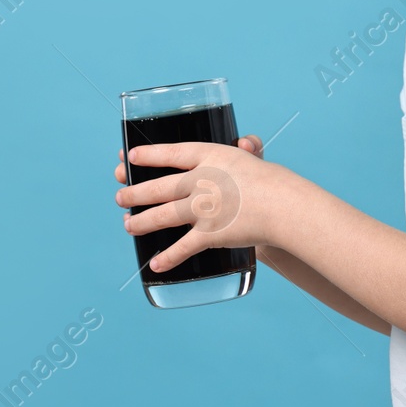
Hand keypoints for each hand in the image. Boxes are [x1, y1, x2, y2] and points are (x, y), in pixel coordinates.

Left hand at [113, 135, 289, 272]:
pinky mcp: (209, 233)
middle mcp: (200, 181)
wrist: (284, 207)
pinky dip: (168, 258)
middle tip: (121, 196)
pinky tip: (155, 264)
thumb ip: (251, 149)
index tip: (129, 156)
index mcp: (210, 156)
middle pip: (159, 187)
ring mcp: (202, 208)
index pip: (172, 153)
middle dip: (135, 193)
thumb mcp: (257, 159)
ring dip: (141, 222)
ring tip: (128, 225)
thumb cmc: (273, 181)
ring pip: (162, 215)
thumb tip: (248, 142)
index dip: (149, 155)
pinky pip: (182, 247)